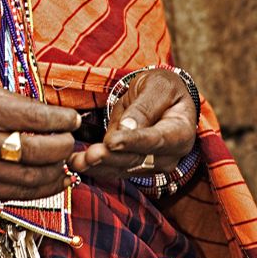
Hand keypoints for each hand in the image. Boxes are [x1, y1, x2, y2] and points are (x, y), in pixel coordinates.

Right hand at [0, 82, 80, 201]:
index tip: (73, 119)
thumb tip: (53, 114)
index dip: (62, 120)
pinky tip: (55, 178)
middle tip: (70, 139)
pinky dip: (44, 188)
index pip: (35, 118)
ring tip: (65, 158)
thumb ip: (13, 102)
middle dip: (64, 146)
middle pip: (38, 151)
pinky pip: (20, 194)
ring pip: (33, 178)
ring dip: (58, 169)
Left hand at [69, 68, 196, 177]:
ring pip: (123, 168)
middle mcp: (169, 155)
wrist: (162, 97)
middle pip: (138, 159)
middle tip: (89, 154)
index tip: (112, 142)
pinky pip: (114, 170)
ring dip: (99, 166)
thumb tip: (128, 128)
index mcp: (181, 132)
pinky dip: (95, 167)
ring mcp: (152, 164)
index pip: (157, 140)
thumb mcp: (157, 87)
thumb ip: (144, 107)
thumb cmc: (162, 88)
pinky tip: (76, 162)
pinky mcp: (134, 166)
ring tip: (76, 161)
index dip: (134, 142)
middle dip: (111, 158)